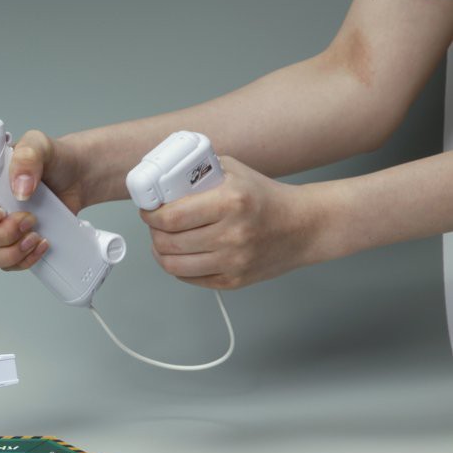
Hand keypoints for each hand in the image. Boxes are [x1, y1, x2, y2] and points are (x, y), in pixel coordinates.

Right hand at [0, 130, 85, 270]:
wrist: (77, 178)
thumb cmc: (53, 159)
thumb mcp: (39, 145)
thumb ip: (27, 158)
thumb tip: (19, 187)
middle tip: (25, 218)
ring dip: (8, 251)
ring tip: (33, 234)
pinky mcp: (11, 245)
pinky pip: (5, 264)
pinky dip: (23, 259)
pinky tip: (40, 243)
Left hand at [140, 157, 317, 288]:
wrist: (304, 226)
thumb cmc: (265, 197)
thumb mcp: (233, 171)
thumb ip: (198, 172)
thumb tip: (162, 179)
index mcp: (230, 202)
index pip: (172, 216)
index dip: (151, 214)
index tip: (148, 210)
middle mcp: (232, 234)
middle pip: (168, 243)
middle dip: (153, 233)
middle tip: (155, 225)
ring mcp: (233, 261)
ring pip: (174, 265)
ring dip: (160, 252)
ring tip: (163, 240)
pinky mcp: (234, 281)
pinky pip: (190, 279)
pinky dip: (178, 267)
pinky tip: (180, 255)